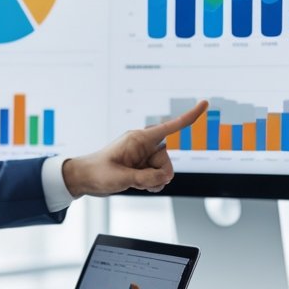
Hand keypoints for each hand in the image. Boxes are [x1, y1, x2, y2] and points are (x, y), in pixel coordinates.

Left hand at [60, 101, 208, 196]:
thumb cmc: (98, 172)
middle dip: (158, 173)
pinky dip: (152, 183)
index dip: (189, 117)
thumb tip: (165, 177)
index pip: (170, 127)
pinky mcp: (142, 166)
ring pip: (164, 170)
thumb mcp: (122, 177)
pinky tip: (138, 184)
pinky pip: (158, 176)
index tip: (204, 104)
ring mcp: (143, 156)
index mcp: (139, 139)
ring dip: (154, 180)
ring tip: (134, 182)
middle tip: (139, 179)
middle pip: (167, 160)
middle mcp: (144, 145)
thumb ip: (147, 177)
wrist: (84, 179)